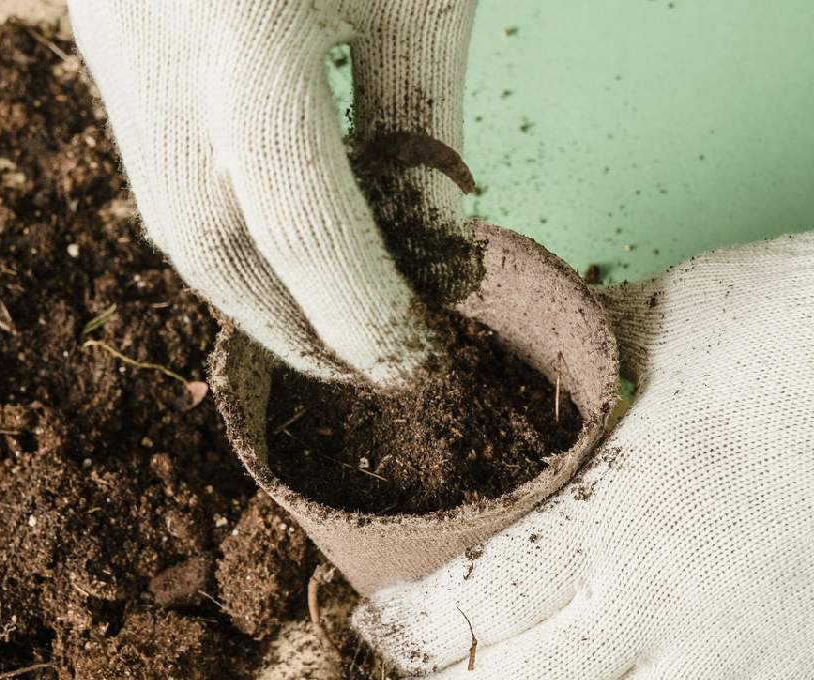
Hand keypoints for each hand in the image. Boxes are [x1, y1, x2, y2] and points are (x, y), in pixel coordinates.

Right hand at [69, 0, 475, 385]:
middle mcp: (159, 53)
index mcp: (254, 31)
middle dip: (283, 327)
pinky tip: (265, 227)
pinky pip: (152, 154)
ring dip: (242, 282)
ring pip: (166, 209)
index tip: (408, 363)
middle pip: (208, 245)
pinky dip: (214, 212)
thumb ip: (420, 117)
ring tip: (314, 313)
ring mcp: (114, 45)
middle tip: (352, 366)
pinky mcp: (102, 35)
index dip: (358, 314)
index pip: (302, 224)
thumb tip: (428, 253)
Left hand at [352, 234, 813, 677]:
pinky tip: (627, 660)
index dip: (410, 629)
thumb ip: (580, 353)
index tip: (381, 618)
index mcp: (622, 525)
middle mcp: (673, 617)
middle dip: (463, 677)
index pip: (471, 613)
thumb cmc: (812, 336)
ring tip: (532, 652)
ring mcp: (746, 663)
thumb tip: (510, 345)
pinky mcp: (799, 672)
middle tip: (441, 648)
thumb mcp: (675, 319)